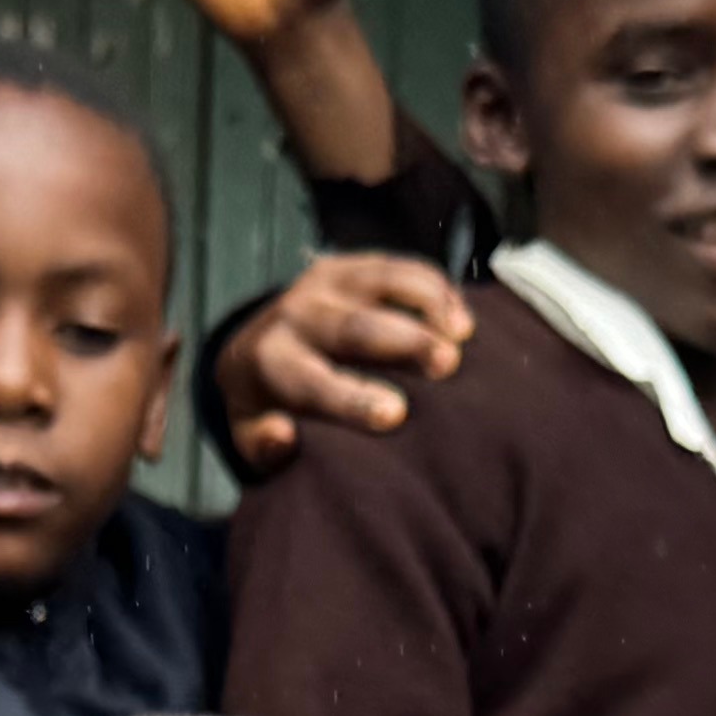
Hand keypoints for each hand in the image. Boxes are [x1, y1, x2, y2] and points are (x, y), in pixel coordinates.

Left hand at [207, 251, 470, 466]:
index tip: (396, 414)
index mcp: (269, 362)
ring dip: (428, 303)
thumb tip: (282, 435)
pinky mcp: (352, 267)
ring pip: (382, 283)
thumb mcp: (251, 440)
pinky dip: (434, 287)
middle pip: (354, 326)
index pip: (312, 382)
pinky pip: (399, 268)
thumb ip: (264, 448)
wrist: (256, 353)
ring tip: (464, 333)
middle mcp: (295, 315)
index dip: (354, 399)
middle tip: (448, 364)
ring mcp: (324, 283)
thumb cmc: (270, 409)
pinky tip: (461, 316)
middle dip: (405, 342)